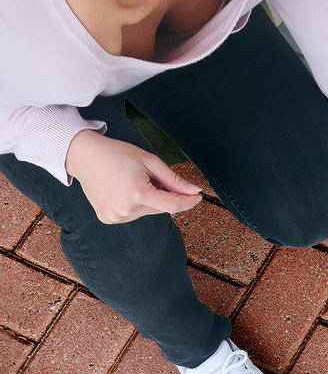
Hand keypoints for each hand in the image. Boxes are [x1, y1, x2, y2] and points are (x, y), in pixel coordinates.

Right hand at [66, 129, 202, 223]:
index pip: (173, 205)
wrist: (84, 156)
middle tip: (150, 177)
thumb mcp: (150, 161)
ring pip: (147, 212)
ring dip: (149, 200)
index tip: (198, 197)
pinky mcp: (108, 219)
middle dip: (164, 195)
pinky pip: (133, 214)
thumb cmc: (117, 154)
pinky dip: (136, 205)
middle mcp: (125, 209)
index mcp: (137, 193)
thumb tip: (194, 191)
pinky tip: (123, 190)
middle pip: (160, 208)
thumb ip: (174, 180)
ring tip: (132, 182)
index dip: (188, 202)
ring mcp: (115, 216)